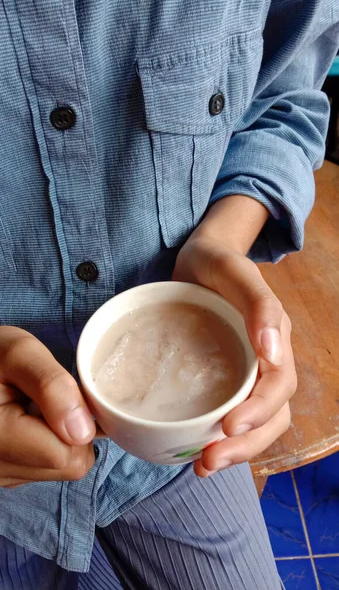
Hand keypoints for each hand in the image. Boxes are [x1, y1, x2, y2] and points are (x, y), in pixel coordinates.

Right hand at [0, 327, 95, 487]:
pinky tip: (28, 420)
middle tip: (49, 399)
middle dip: (72, 431)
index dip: (80, 424)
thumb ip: (53, 387)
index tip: (65, 396)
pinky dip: (46, 445)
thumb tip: (83, 432)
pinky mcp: (4, 474)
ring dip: (60, 438)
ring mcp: (0, 475)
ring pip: (59, 470)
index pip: (66, 455)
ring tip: (35, 408)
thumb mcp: (21, 354)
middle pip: (67, 466)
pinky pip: (43, 468)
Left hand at [173, 236, 296, 476]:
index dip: (259, 412)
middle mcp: (266, 361)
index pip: (279, 386)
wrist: (200, 258)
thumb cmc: (218, 263)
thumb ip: (260, 305)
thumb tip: (273, 352)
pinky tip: (196, 451)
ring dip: (236, 450)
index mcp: (275, 340)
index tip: (229, 428)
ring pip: (256, 423)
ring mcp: (246, 371)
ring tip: (202, 466)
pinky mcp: (225, 377)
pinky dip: (219, 438)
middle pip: (272, 415)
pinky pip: (232, 413)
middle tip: (209, 461)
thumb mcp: (236, 273)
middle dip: (246, 444)